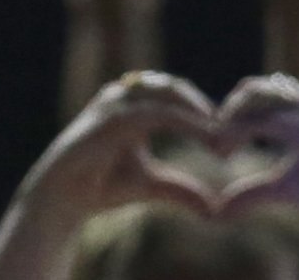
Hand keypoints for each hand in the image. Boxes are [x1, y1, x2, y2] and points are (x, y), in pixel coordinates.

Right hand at [16, 72, 222, 218]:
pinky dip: (184, 120)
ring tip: (221, 132)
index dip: (203, 110)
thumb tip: (214, 210)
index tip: (229, 134)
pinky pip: (155, 111)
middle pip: (173, 87)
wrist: (66, 195)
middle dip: (204, 105)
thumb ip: (181, 190)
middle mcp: (123, 99)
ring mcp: (115, 104)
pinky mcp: (111, 117)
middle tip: (232, 129)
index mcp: (132, 108)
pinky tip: (205, 134)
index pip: (175, 95)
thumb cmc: (104, 185)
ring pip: (166, 92)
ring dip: (197, 108)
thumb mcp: (151, 186)